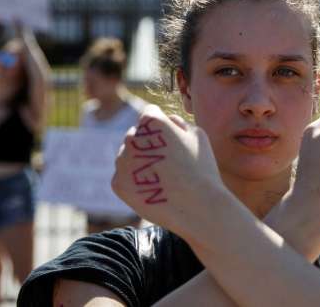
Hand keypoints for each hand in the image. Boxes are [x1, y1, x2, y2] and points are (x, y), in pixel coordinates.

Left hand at [111, 105, 226, 238]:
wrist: (196, 207)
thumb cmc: (201, 169)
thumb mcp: (197, 135)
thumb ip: (177, 122)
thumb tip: (166, 120)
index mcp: (151, 121)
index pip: (150, 113)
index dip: (164, 126)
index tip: (174, 141)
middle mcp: (131, 138)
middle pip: (136, 135)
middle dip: (149, 144)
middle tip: (169, 162)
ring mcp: (122, 162)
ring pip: (128, 156)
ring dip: (140, 162)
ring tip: (163, 178)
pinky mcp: (118, 183)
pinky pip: (124, 176)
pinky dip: (135, 181)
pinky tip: (154, 188)